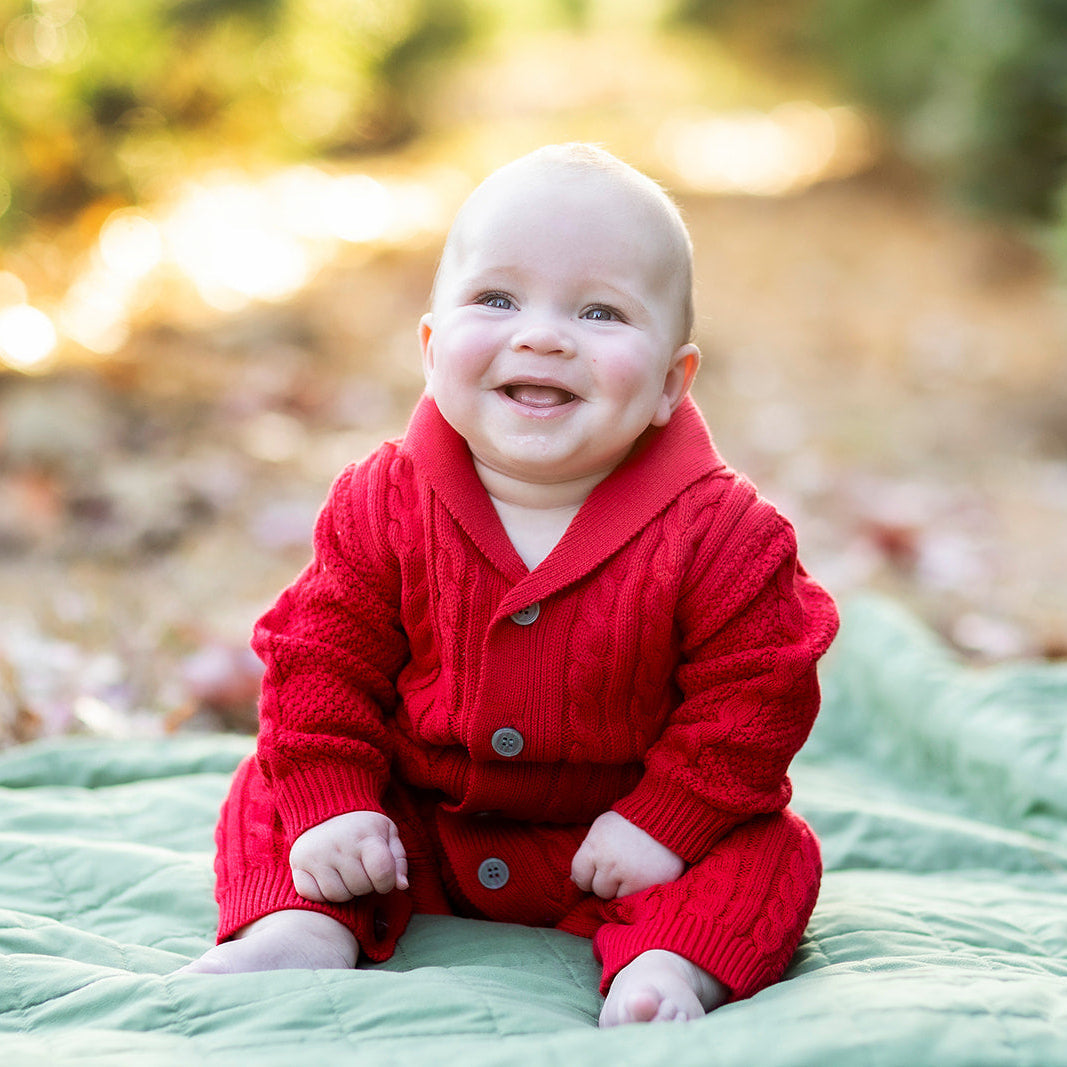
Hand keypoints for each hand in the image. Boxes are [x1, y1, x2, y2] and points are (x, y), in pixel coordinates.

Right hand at [289, 811, 407, 902]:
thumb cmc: (363, 827)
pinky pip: (312, 895)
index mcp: (365, 835)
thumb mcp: (387, 834)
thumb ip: (398, 860)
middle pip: (360, 887)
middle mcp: (339, 844)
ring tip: (346, 873)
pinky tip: (328, 877)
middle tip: (361, 870)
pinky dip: (322, 893)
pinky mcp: (298, 862)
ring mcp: (316, 854)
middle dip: (365, 885)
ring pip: (337, 896)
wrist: (327, 808)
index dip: (386, 882)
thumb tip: (402, 886)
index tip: (382, 877)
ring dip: (345, 891)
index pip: (383, 873)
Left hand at [571, 811, 684, 899]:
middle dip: (604, 880)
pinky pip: (634, 899)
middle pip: (596, 889)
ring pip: (614, 897)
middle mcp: (610, 865)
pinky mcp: (648, 887)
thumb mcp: (602, 828)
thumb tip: (575, 879)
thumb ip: (588, 852)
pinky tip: (643, 873)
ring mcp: (629, 877)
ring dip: (620, 887)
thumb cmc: (630, 822)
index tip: (596, 867)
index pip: (579, 876)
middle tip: (619, 864)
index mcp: (596, 847)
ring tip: (632, 868)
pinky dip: (636, 890)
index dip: (586, 874)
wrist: (666, 818)